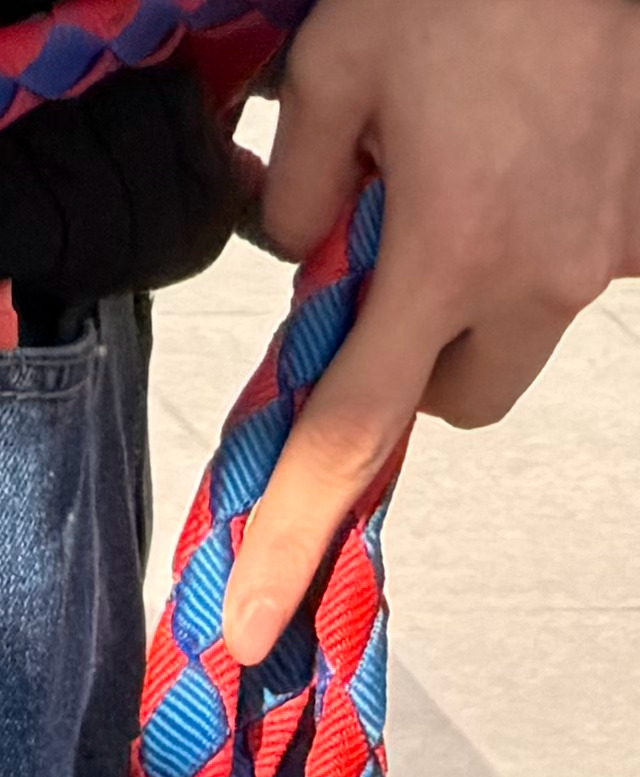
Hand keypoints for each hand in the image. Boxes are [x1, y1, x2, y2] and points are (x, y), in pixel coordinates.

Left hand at [223, 0, 639, 656]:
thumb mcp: (334, 75)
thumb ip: (296, 197)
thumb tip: (308, 255)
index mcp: (447, 259)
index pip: (350, 436)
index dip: (291, 537)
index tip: (248, 626)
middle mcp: (541, 273)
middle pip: (450, 400)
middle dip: (406, 364)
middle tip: (381, 269)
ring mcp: (609, 247)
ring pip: (512, 340)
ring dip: (470, 302)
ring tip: (455, 187)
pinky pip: (573, 267)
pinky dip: (533, 239)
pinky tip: (516, 159)